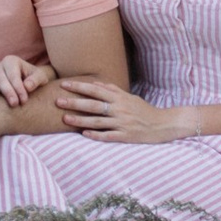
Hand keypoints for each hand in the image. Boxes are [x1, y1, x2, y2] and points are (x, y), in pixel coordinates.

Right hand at [0, 55, 51, 106]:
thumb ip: (36, 80)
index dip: (18, 87)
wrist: (27, 82)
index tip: (24, 100)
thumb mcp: (40, 77)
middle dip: (8, 91)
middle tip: (15, 104)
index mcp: (11, 61)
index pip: (13, 75)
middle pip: (1, 78)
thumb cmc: (34, 79)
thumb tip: (27, 86)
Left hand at [54, 77, 184, 143]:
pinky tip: (84, 134)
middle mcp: (119, 110)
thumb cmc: (144, 110)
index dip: (79, 87)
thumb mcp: (130, 97)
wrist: (162, 125)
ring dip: (80, 120)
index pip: (95, 90)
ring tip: (65, 119)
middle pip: (93, 105)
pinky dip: (96, 135)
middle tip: (58, 101)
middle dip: (74, 103)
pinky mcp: (125, 136)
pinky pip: (108, 136)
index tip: (64, 85)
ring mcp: (122, 123)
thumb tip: (97, 84)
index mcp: (120, 98)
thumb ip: (113, 91)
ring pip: (97, 121)